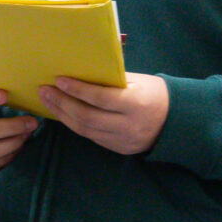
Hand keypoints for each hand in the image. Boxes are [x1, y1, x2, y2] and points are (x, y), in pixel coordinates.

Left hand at [40, 73, 169, 156]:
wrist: (177, 121)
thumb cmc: (155, 93)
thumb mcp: (138, 81)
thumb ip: (111, 79)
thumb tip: (79, 71)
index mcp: (135, 104)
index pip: (100, 98)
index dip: (77, 90)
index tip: (58, 80)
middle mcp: (129, 125)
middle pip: (87, 117)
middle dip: (62, 103)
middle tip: (44, 91)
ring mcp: (124, 141)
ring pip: (85, 130)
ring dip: (62, 115)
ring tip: (47, 101)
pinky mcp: (119, 149)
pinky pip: (91, 137)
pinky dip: (74, 124)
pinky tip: (62, 113)